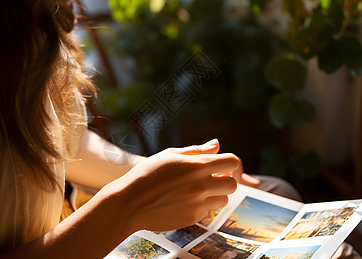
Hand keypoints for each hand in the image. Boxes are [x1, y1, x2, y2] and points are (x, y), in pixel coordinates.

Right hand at [104, 139, 239, 231]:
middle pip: (232, 183)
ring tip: (197, 191)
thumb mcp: (170, 155)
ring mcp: (198, 203)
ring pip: (224, 200)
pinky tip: (184, 201)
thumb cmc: (147, 174)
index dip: (228, 163)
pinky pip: (208, 211)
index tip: (218, 165)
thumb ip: (197, 150)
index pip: (231, 162)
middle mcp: (201, 184)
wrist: (129, 203)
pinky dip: (201, 206)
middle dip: (224, 180)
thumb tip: (216, 144)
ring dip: (216, 194)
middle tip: (209, 179)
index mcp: (196, 165)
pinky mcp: (192, 218)